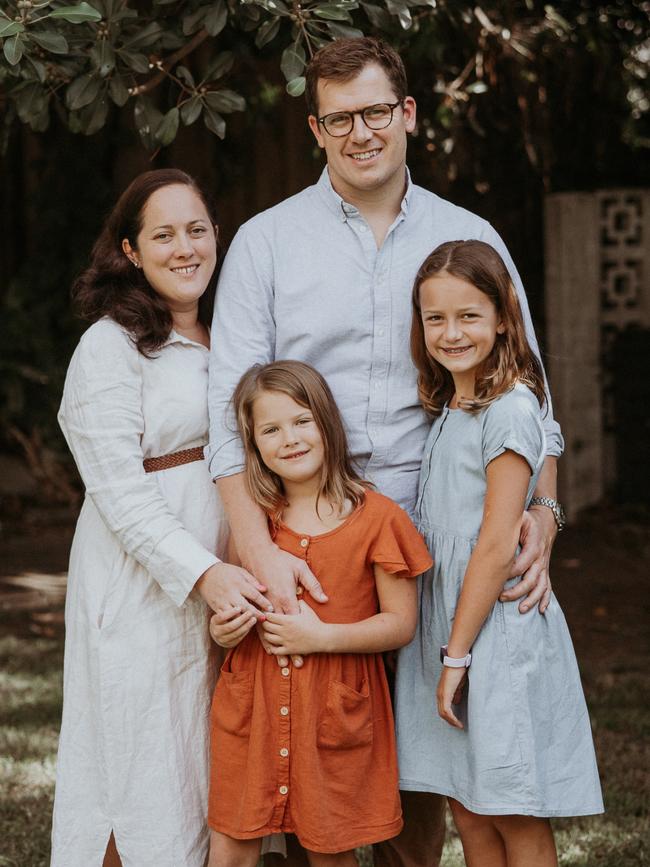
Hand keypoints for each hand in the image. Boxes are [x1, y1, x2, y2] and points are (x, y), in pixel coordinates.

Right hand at [195, 562, 271, 618]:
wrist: (205, 574)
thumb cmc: (226, 572)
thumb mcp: (240, 571)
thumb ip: (253, 581)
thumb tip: (265, 589)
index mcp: (238, 583)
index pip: (254, 594)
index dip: (263, 602)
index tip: (271, 608)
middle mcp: (231, 593)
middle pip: (246, 606)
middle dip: (256, 614)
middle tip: (265, 618)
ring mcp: (223, 601)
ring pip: (235, 614)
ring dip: (245, 619)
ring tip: (254, 622)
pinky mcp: (216, 606)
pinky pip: (226, 617)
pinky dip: (234, 621)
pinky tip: (241, 623)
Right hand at [209, 607, 256, 647]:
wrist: (219, 631)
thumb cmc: (224, 616)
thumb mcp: (223, 610)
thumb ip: (231, 607)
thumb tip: (242, 605)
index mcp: (214, 621)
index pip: (221, 617)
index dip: (230, 613)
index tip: (239, 607)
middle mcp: (216, 631)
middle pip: (230, 626)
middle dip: (242, 619)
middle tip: (250, 613)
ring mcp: (222, 639)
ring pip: (236, 633)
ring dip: (246, 626)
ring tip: (254, 619)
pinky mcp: (229, 644)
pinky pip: (239, 638)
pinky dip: (246, 632)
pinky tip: (251, 625)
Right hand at [247, 545, 328, 667]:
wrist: (258, 554)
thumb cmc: (281, 560)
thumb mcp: (300, 568)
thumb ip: (313, 584)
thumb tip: (324, 599)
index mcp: (286, 596)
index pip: (295, 620)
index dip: (301, 636)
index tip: (307, 650)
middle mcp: (274, 603)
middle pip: (284, 631)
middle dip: (290, 648)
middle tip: (295, 663)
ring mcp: (264, 605)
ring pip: (270, 632)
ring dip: (276, 648)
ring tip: (282, 663)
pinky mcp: (257, 605)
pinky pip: (259, 625)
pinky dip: (263, 639)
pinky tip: (268, 649)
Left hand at [261, 601, 327, 656]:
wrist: (322, 637)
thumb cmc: (315, 622)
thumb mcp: (307, 610)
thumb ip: (299, 602)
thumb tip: (296, 597)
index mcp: (287, 619)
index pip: (269, 616)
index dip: (267, 614)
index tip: (268, 613)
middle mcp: (284, 630)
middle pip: (266, 626)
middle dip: (265, 623)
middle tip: (267, 622)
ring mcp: (285, 641)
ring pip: (268, 638)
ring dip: (267, 634)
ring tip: (271, 632)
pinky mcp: (289, 650)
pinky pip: (275, 650)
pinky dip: (273, 647)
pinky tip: (275, 644)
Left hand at [437, 666, 467, 728]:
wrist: (456, 662)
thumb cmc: (458, 672)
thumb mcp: (458, 686)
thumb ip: (456, 694)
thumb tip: (456, 702)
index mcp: (442, 692)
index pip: (443, 708)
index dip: (449, 716)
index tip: (457, 721)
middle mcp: (439, 694)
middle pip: (442, 713)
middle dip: (450, 721)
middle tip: (458, 726)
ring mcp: (441, 694)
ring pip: (443, 713)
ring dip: (451, 721)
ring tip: (459, 725)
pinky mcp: (445, 694)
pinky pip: (446, 710)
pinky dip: (452, 718)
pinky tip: (458, 721)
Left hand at [500, 508, 555, 613]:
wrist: (546, 521)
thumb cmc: (528, 520)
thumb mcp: (520, 517)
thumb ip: (510, 524)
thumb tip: (495, 530)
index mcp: (534, 546)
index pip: (522, 563)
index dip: (510, 572)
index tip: (496, 579)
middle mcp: (541, 558)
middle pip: (531, 578)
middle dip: (517, 590)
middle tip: (501, 597)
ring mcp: (544, 566)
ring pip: (541, 586)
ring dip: (532, 599)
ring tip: (521, 609)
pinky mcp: (545, 570)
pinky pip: (547, 587)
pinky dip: (545, 599)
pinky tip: (541, 610)